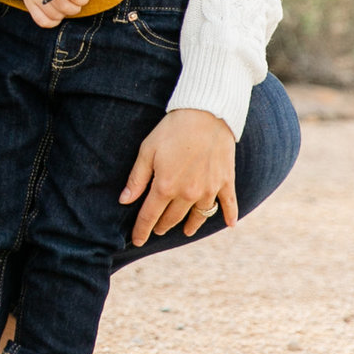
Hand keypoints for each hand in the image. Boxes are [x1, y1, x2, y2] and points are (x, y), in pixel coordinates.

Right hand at [17, 0, 88, 28]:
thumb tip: (81, 1)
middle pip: (64, 7)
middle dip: (74, 8)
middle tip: (76, 4)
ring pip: (54, 16)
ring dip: (63, 14)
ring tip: (65, 6)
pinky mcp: (28, 4)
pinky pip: (42, 21)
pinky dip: (53, 21)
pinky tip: (57, 14)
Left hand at [119, 108, 237, 245]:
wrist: (206, 113)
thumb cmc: (172, 129)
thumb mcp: (147, 150)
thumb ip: (137, 179)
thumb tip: (124, 201)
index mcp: (165, 186)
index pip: (149, 216)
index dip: (141, 230)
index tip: (136, 240)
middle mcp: (188, 194)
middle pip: (172, 218)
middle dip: (162, 225)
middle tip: (157, 229)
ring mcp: (209, 189)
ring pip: (198, 216)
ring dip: (190, 225)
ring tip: (185, 231)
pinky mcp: (225, 181)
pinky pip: (229, 204)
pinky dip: (230, 216)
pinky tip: (230, 225)